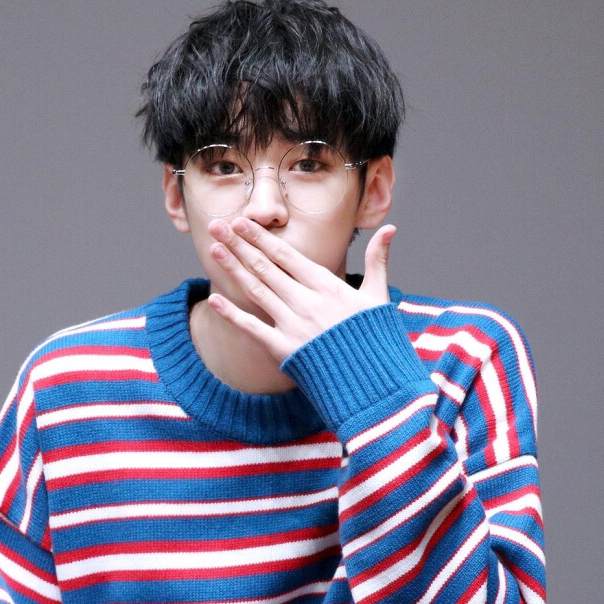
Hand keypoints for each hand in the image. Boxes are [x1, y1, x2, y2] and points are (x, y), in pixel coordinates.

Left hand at [206, 217, 395, 362]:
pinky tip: (213, 299)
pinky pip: (252, 328)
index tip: (242, 221)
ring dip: (233, 269)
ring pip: (256, 291)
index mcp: (328, 286)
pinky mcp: (284, 349)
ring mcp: (294, 325)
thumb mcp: (378, 296)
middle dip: (239, 245)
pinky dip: (232, 314)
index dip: (262, 237)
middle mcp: (307, 302)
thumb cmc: (376, 338)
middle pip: (266, 268)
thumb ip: (377, 260)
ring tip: (214, 250)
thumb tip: (390, 228)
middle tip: (217, 226)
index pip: (287, 255)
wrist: (374, 382)